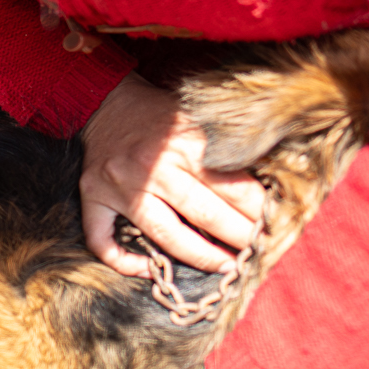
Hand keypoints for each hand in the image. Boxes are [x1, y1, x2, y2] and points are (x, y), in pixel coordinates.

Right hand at [81, 73, 264, 275]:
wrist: (103, 98)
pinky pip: (103, 240)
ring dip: (202, 257)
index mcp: (185, 142)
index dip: (260, 212)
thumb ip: (229, 149)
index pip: (234, 188)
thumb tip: (273, 180)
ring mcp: (120, 185)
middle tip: (261, 253)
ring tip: (227, 268)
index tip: (275, 226)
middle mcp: (152, 166)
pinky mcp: (93, 195)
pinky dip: (124, 261)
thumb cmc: (159, 113)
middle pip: (207, 215)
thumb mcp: (200, 118)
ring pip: (165, 235)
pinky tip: (149, 270)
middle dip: (241, 238)